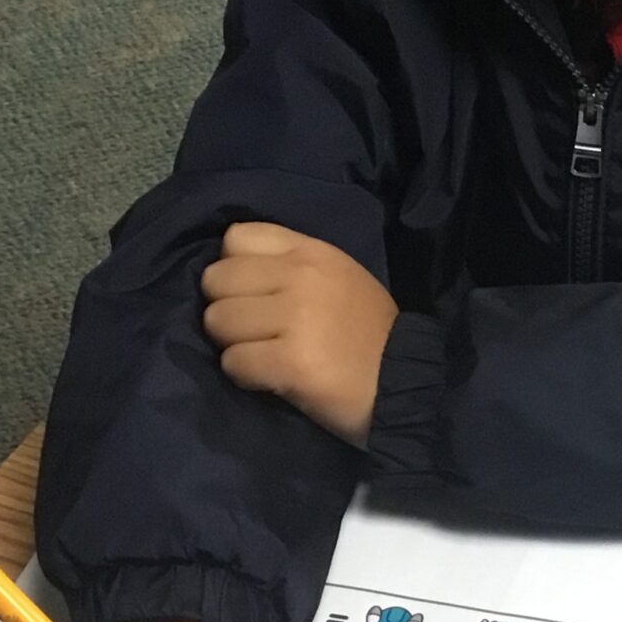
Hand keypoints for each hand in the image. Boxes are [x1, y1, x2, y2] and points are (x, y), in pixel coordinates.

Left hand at [201, 222, 397, 444]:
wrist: (405, 383)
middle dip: (226, 309)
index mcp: (312, 252)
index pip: (236, 237)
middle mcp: (301, 276)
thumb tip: (232, 274)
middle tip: (253, 331)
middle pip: (216, 280)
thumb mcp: (337, 277)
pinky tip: (269, 378)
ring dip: (232, 344)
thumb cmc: (367, 334)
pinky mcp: (290, 361)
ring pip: (218, 322)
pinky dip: (244, 375)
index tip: (251, 293)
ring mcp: (296, 318)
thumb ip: (290, 266)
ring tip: (262, 355)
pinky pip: (232, 362)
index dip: (234, 268)